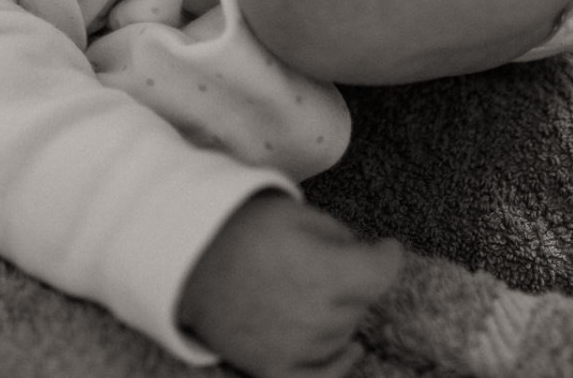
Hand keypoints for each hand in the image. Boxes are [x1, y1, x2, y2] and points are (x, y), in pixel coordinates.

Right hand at [178, 193, 402, 377]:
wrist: (185, 258)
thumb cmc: (240, 228)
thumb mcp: (295, 211)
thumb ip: (339, 236)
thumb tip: (364, 256)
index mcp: (326, 271)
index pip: (381, 271)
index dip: (387, 255)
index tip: (386, 248)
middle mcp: (317, 315)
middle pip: (362, 302)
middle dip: (353, 279)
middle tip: (326, 259)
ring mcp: (296, 347)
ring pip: (344, 333)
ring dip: (339, 312)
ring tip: (310, 287)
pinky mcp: (274, 367)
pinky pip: (321, 376)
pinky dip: (339, 365)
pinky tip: (350, 351)